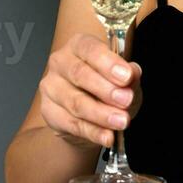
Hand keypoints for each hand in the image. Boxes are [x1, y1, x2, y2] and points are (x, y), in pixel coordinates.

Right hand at [38, 32, 142, 150]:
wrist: (88, 116)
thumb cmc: (106, 89)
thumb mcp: (124, 80)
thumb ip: (130, 76)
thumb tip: (133, 73)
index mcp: (79, 46)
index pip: (90, 49)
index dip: (109, 63)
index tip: (126, 76)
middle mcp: (61, 62)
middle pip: (80, 74)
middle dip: (106, 90)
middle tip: (126, 100)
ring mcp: (51, 87)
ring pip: (76, 102)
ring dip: (101, 114)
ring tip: (121, 121)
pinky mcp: (49, 111)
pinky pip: (72, 124)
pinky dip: (93, 132)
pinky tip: (107, 136)